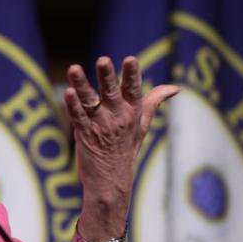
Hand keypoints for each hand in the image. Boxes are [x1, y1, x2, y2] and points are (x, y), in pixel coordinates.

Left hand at [64, 56, 178, 216]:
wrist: (110, 182)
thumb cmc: (125, 150)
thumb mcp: (142, 126)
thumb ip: (153, 103)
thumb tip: (175, 88)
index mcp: (132, 113)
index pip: (134, 90)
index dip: (132, 74)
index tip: (131, 59)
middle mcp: (117, 118)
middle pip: (111, 92)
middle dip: (107, 76)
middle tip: (103, 60)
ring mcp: (100, 126)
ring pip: (89, 101)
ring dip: (81, 85)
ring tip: (73, 68)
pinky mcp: (84, 134)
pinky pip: (77, 116)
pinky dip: (71, 105)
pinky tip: (67, 93)